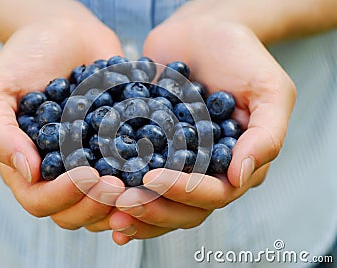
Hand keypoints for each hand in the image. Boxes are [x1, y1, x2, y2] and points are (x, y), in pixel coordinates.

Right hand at [0, 6, 124, 229]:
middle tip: (117, 184)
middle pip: (74, 213)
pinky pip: (129, 178)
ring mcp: (89, 164)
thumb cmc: (25, 58)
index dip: (63, 196)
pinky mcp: (116, 151)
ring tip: (139, 185)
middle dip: (96, 204)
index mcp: (26, 166)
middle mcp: (58, 173)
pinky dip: (142, 182)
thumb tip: (27, 172)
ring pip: (104, 205)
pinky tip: (157, 173)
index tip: (88, 175)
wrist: (65, 33)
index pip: (39, 201)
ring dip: (122, 203)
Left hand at [109, 4, 295, 243]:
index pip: (215, 194)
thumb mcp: (269, 90)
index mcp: (238, 163)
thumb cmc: (241, 56)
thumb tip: (241, 177)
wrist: (202, 31)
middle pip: (185, 209)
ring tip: (106, 207)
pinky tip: (98, 197)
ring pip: (160, 202)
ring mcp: (179, 163)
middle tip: (122, 202)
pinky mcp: (153, 148)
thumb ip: (266, 135)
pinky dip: (121, 190)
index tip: (152, 179)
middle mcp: (208, 171)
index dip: (184, 193)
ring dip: (135, 210)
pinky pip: (138, 176)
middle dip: (153, 209)